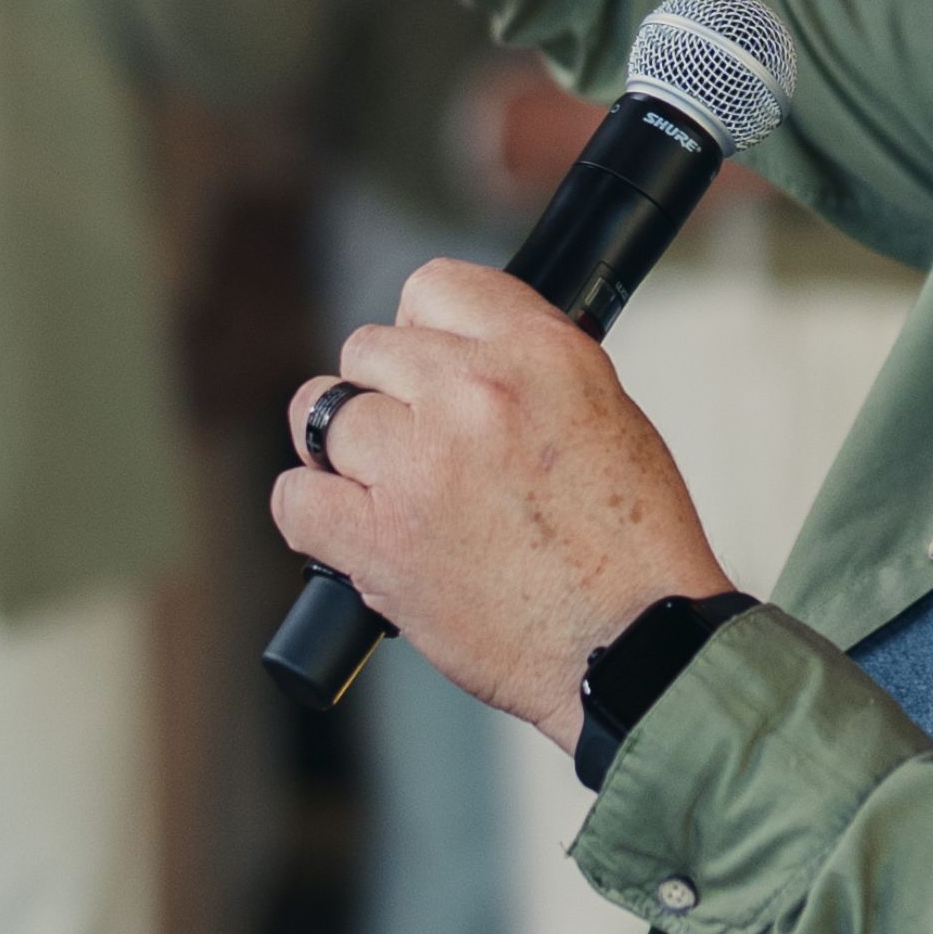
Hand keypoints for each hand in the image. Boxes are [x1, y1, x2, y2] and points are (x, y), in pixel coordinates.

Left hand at [275, 261, 730, 747]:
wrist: (636, 645)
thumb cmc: (632, 546)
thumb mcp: (607, 414)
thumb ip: (526, 372)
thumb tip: (457, 360)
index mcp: (539, 353)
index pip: (433, 288)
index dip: (419, 330)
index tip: (423, 367)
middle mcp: (474, 394)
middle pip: (367, 350)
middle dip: (383, 395)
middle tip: (411, 446)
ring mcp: (420, 465)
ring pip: (323, 416)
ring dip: (345, 453)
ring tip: (381, 490)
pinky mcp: (381, 541)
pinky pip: (297, 498)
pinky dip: (312, 513)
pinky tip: (346, 531)